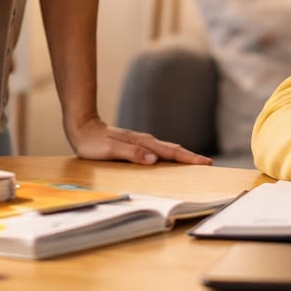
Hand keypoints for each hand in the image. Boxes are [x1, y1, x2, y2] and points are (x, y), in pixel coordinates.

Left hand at [65, 113, 212, 165]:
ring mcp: (141, 142)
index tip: (206, 162)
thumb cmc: (92, 142)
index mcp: (142, 143)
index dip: (189, 158)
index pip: (171, 152)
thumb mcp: (110, 151)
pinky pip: (158, 151)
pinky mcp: (136, 145)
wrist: (82, 127)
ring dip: (182, 156)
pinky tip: (170, 160)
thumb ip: (132, 154)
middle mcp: (145, 141)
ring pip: (167, 150)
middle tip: (208, 163)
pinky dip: (170, 156)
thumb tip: (154, 159)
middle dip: (191, 157)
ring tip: (195, 163)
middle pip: (173, 150)